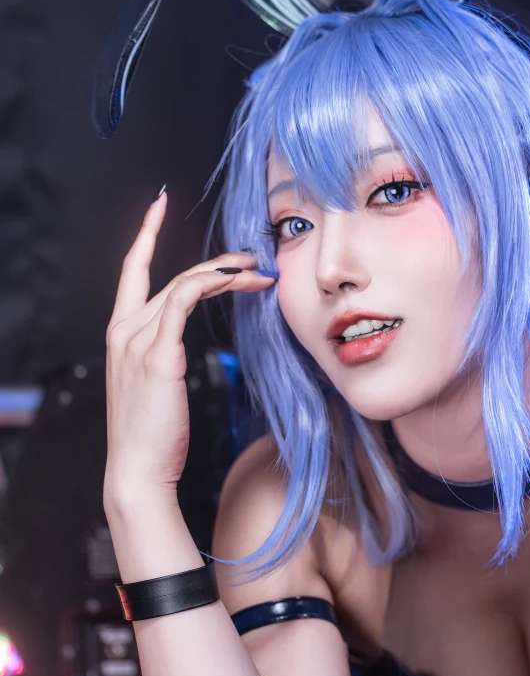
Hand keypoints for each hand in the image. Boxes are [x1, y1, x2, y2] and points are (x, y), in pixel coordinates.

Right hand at [104, 189, 275, 500]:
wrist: (138, 471)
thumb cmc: (155, 435)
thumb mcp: (160, 385)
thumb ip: (168, 354)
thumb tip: (187, 342)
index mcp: (121, 332)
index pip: (132, 270)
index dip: (146, 235)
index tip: (159, 204)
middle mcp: (124, 329)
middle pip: (174, 275)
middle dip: (219, 263)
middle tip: (257, 260)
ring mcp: (137, 339)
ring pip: (185, 283)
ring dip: (227, 272)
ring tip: (261, 273)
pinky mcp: (157, 354)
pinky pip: (184, 300)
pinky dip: (212, 284)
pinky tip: (240, 282)